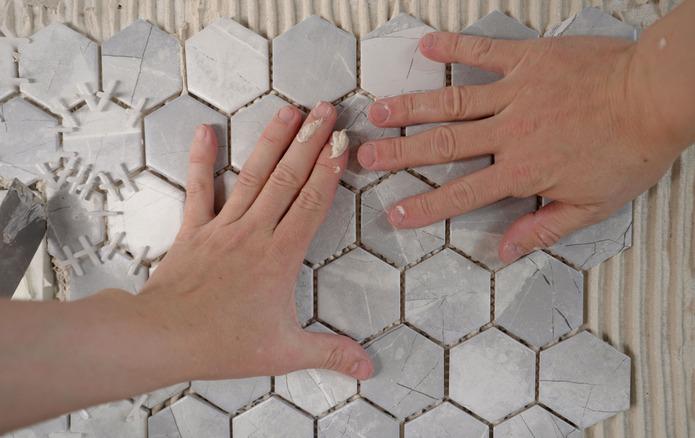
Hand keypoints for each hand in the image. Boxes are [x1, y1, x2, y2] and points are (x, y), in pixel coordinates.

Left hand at [140, 102, 372, 380]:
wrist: (164, 338)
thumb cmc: (221, 343)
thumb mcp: (285, 352)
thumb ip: (329, 353)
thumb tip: (366, 366)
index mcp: (279, 256)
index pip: (312, 204)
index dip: (330, 171)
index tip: (342, 144)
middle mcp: (254, 233)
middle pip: (287, 179)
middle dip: (310, 142)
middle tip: (325, 112)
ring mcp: (223, 227)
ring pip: (253, 176)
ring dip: (271, 141)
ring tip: (288, 112)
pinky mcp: (195, 230)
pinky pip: (200, 189)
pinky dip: (203, 160)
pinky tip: (206, 133)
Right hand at [357, 32, 688, 263]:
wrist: (658, 96)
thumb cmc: (630, 151)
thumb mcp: (593, 206)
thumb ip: (543, 227)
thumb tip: (505, 250)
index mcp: (524, 171)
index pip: (463, 193)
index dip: (425, 206)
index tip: (395, 213)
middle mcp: (512, 133)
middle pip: (444, 146)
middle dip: (400, 153)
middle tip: (365, 157)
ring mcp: (518, 93)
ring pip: (454, 103)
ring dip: (413, 107)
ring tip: (379, 111)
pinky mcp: (530, 60)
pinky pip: (485, 53)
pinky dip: (456, 49)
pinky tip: (427, 46)